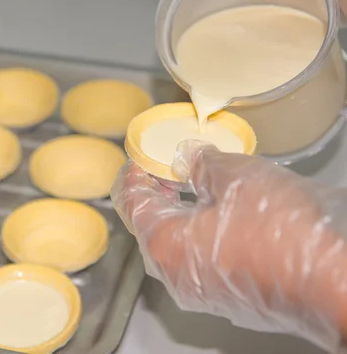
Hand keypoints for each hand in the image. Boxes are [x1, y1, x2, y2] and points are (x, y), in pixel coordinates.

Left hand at [111, 142, 346, 351]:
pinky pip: (201, 261)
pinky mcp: (230, 299)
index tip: (141, 159)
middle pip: (151, 227)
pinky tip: (221, 215)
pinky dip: (201, 235)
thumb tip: (188, 159)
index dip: (134, 175)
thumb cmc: (285, 231)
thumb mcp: (236, 177)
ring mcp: (203, 293)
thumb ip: (201, 164)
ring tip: (195, 185)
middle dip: (157, 193)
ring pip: (177, 247)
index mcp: (164, 246)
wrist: (338, 281)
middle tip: (167, 168)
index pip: (132, 204)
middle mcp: (176, 276)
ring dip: (181, 214)